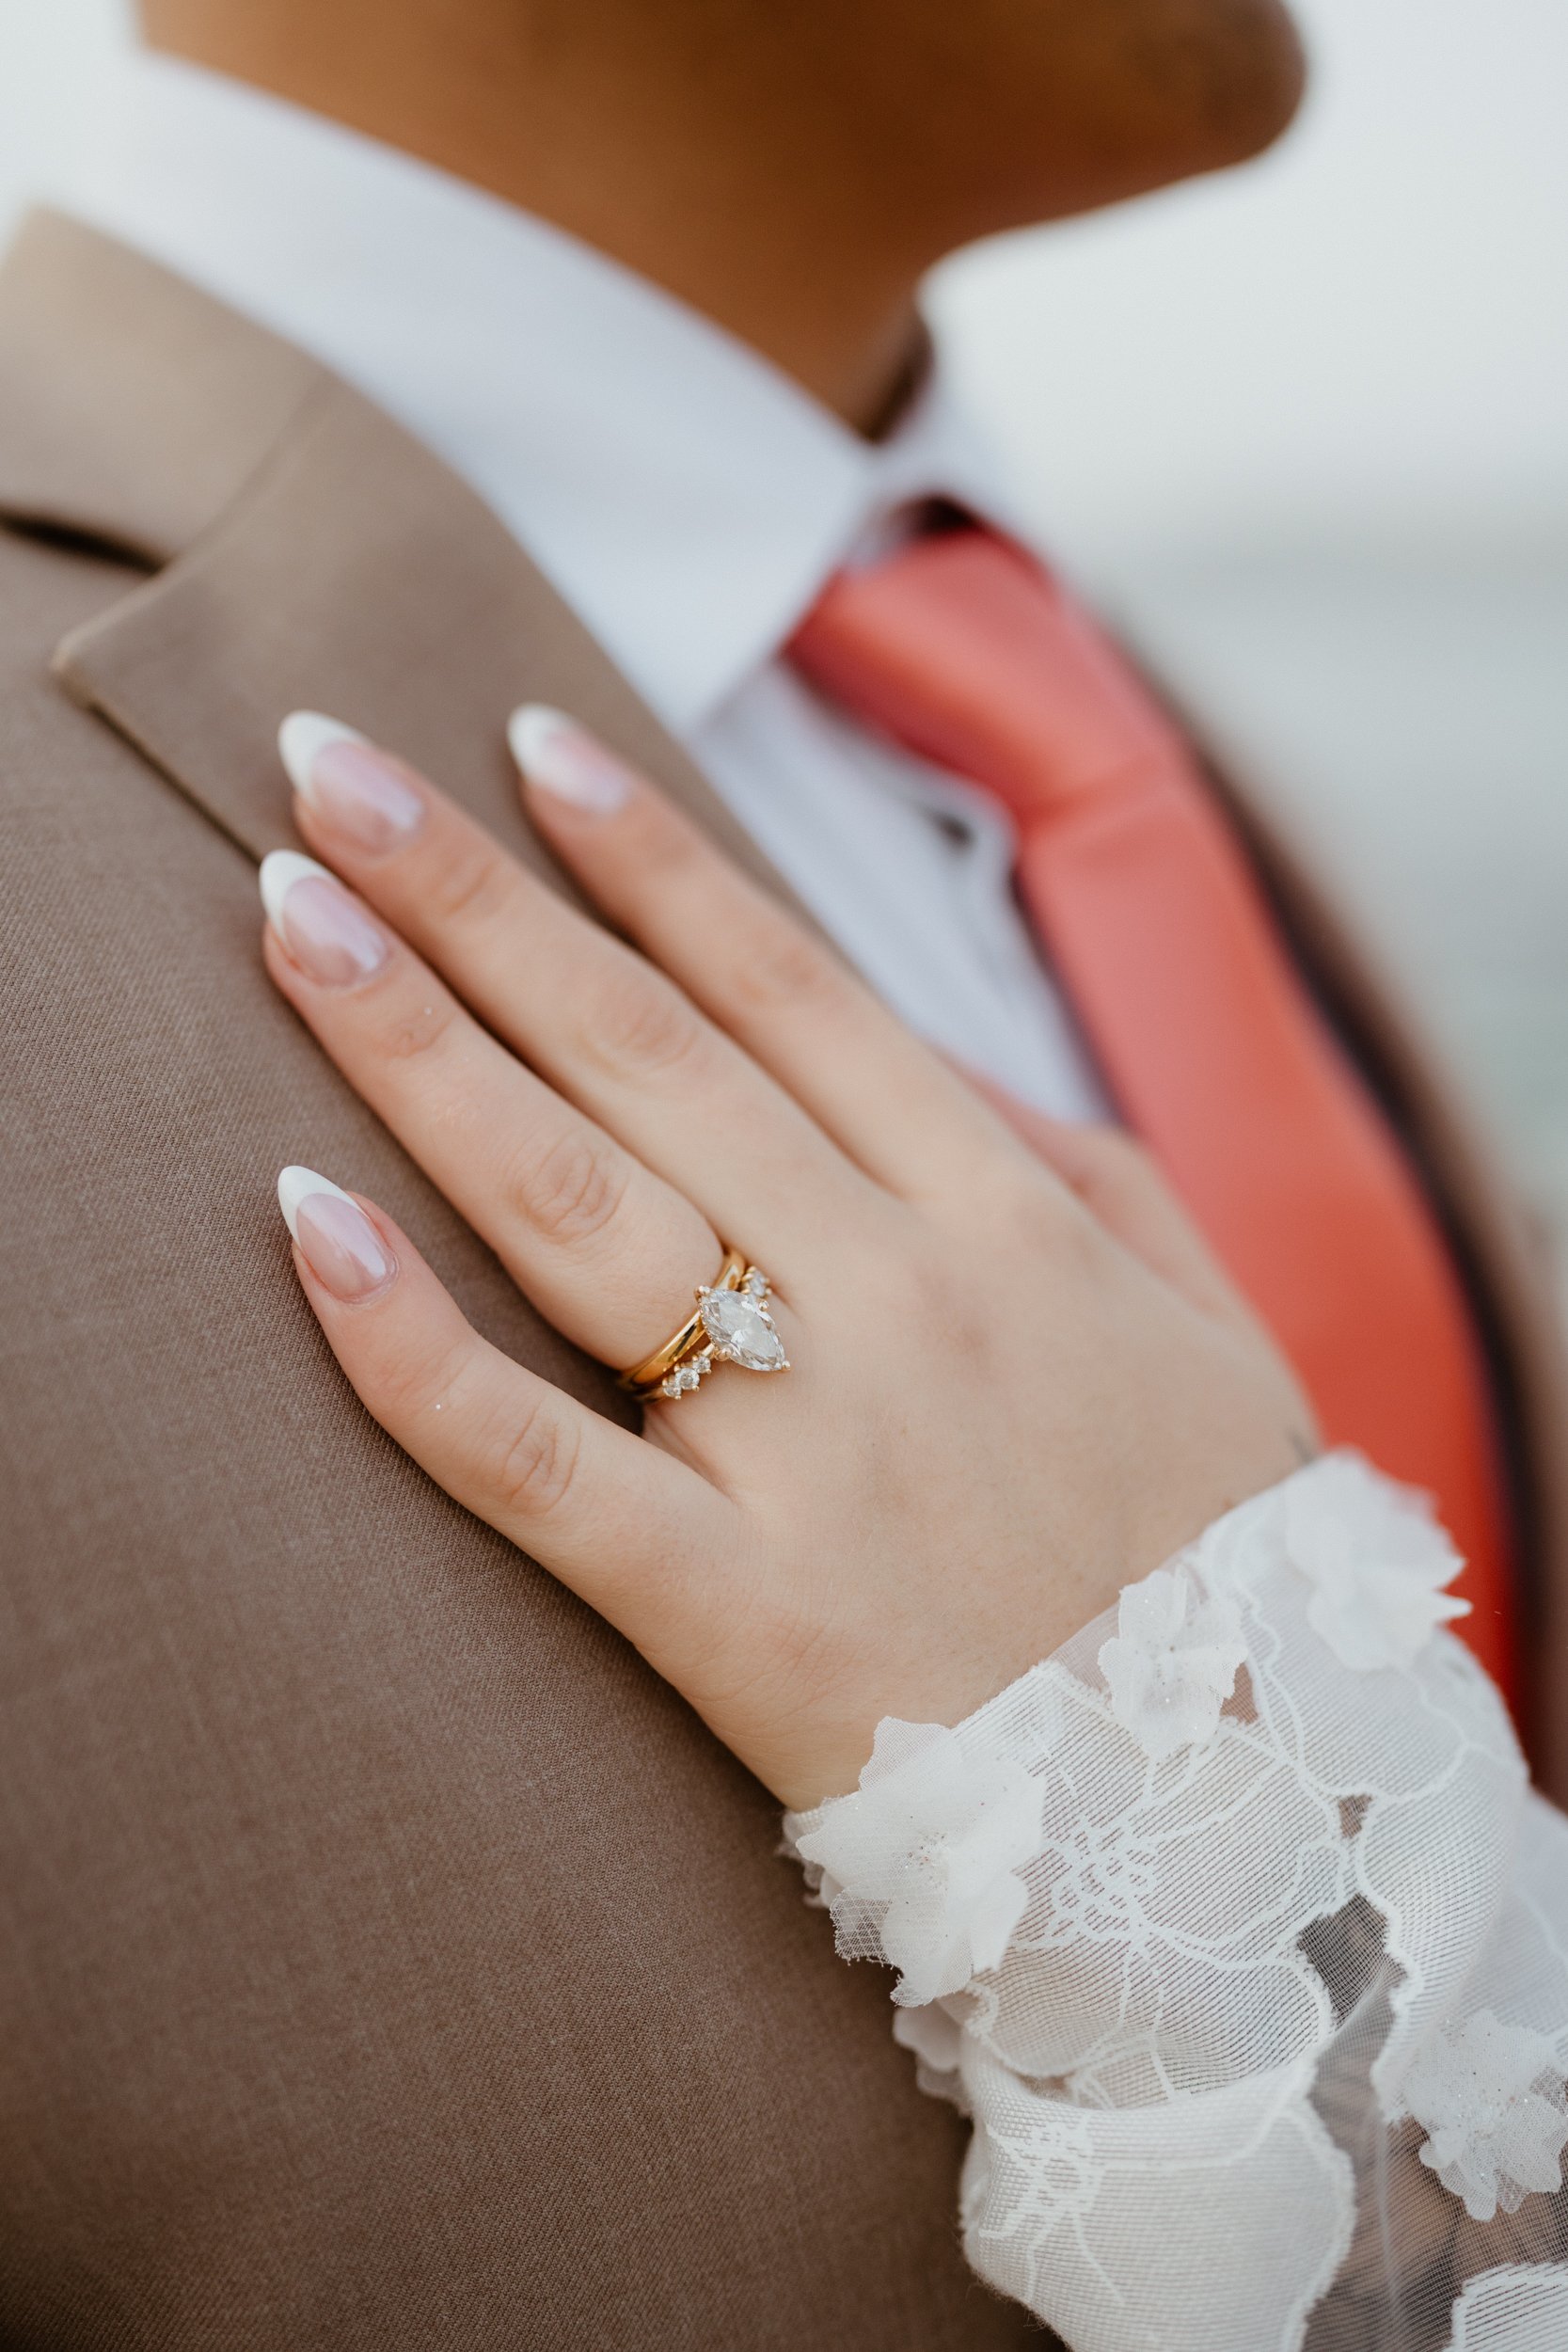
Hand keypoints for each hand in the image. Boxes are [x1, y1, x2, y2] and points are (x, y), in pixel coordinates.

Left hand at [260, 708, 1315, 1808]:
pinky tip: (307, 1227)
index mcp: (1006, 1218)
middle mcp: (901, 1299)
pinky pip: (543, 1463)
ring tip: (296, 918)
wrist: (1247, 1823)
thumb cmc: (1216, 1558)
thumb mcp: (1204, 1323)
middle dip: (484, 902)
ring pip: (581, 1208)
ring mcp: (817, 1453)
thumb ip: (1074, 1169)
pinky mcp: (741, 1613)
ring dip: (423, 1049)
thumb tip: (933, 1063)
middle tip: (340, 776)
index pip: (790, 992)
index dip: (651, 861)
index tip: (527, 748)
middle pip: (651, 1057)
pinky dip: (413, 1348)